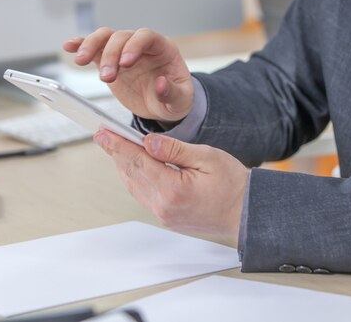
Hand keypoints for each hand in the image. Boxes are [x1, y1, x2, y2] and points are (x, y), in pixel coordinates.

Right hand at [63, 28, 192, 122]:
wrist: (162, 105)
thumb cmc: (175, 99)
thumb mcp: (180, 101)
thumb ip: (171, 92)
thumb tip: (160, 83)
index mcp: (163, 48)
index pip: (146, 36)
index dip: (134, 46)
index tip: (125, 63)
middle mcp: (142, 45)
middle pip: (122, 37)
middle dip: (111, 54)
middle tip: (106, 78)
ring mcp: (124, 51)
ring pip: (105, 37)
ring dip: (91, 46)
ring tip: (81, 61)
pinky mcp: (110, 60)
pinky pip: (94, 48)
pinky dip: (81, 45)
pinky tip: (69, 47)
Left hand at [93, 130, 248, 236]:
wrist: (247, 212)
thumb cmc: (233, 184)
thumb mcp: (206, 156)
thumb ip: (174, 149)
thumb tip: (148, 141)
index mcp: (174, 190)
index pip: (137, 161)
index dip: (117, 145)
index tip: (103, 133)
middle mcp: (164, 206)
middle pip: (131, 173)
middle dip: (115, 152)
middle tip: (103, 135)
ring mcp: (164, 215)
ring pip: (134, 185)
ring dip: (123, 164)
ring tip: (115, 145)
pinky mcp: (166, 218)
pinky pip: (143, 195)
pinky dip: (135, 177)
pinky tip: (133, 164)